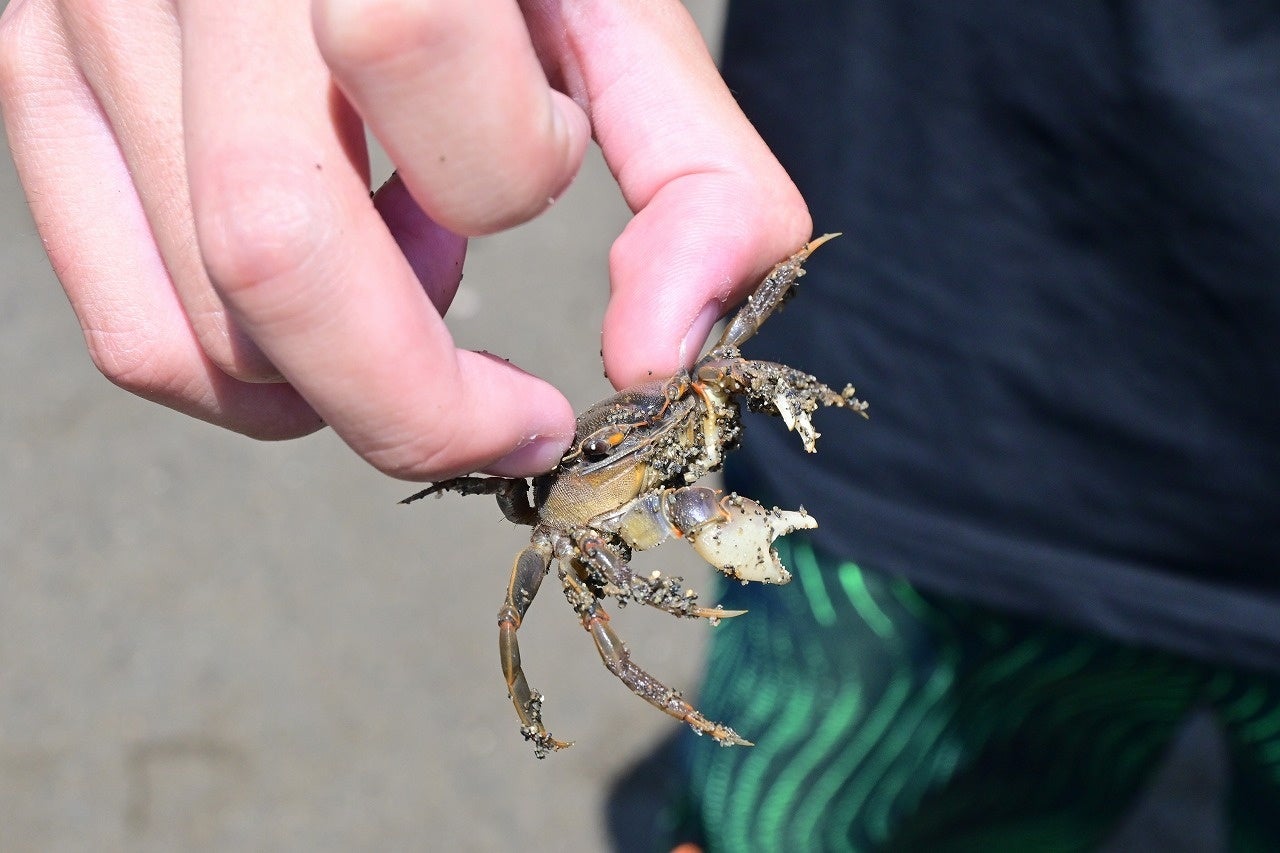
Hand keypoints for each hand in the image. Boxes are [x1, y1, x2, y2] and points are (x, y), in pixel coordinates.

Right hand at [0, 0, 809, 479]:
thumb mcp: (623, 20)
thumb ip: (694, 174)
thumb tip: (654, 358)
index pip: (405, 42)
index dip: (508, 178)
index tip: (567, 250)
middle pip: (268, 242)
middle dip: (414, 398)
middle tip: (503, 424)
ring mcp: (94, 19)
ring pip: (199, 315)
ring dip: (335, 364)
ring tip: (407, 260)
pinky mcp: (46, 86)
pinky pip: (126, 321)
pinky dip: (245, 371)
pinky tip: (327, 293)